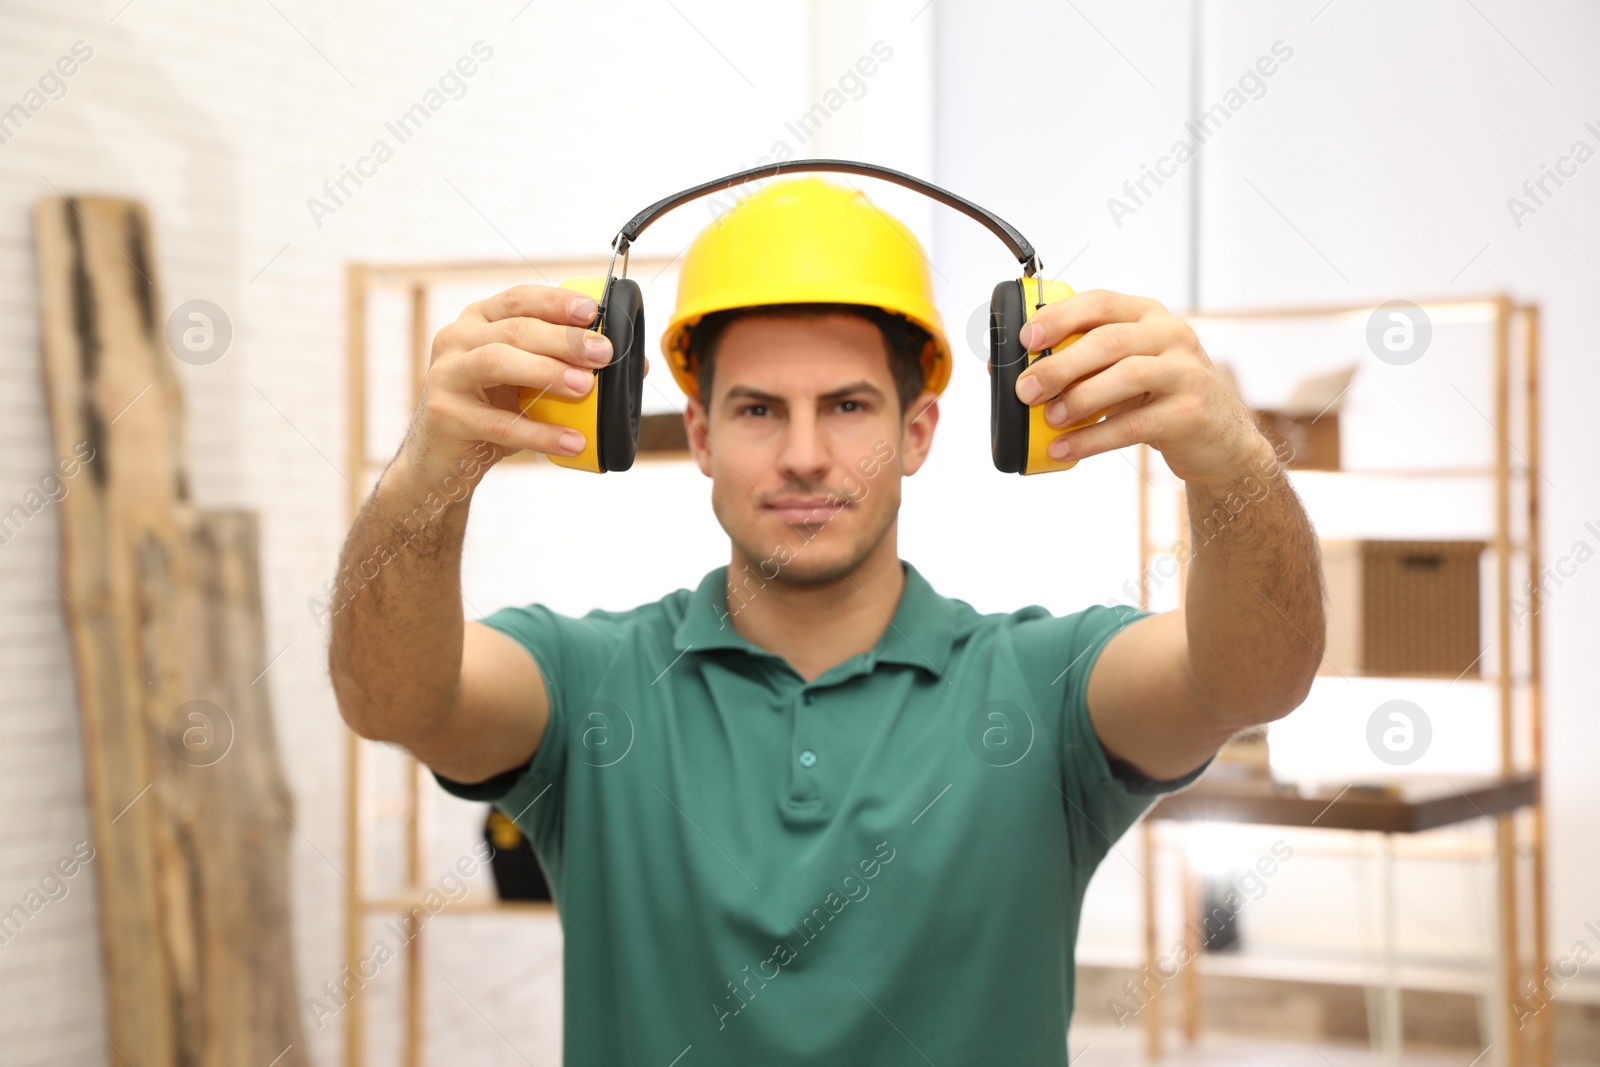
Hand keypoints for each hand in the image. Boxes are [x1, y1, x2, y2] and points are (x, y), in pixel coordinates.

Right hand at [399, 283, 649, 481]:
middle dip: (563, 339)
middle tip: (603, 353)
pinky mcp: (445, 415)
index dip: (556, 302)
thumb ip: (569, 367)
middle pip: (514, 328)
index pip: (520, 299)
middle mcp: (457, 338)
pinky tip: (572, 441)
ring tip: (586, 387)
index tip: (593, 312)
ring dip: (547, 371)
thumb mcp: (528, 383)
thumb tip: (637, 365)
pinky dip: (539, 433)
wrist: (442, 460)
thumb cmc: (492, 411)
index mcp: (480, 320)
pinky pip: (498, 423)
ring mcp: (446, 374)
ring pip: (498, 362)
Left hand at [1013, 289, 1265, 486]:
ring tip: (1050, 417)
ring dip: (1079, 398)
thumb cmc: (1159, 398)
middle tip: (1026, 389)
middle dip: (1060, 364)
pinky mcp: (1190, 412)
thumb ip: (1083, 364)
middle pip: (1109, 340)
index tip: (1026, 339)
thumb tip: (1015, 372)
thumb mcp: (1126, 369)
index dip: (1060, 317)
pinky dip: (1093, 439)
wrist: (1219, 440)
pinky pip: (1133, 425)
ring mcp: (1186, 372)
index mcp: (1149, 315)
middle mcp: (1172, 335)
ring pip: (1126, 375)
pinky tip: (1065, 448)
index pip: (1101, 303)